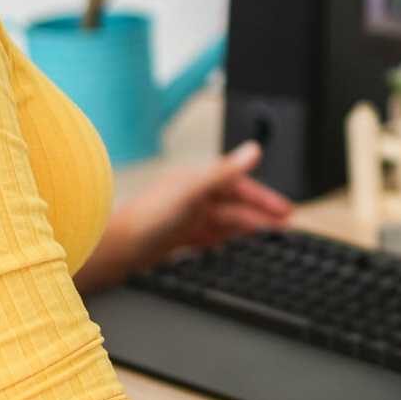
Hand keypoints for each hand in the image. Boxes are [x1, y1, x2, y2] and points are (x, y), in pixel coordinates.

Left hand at [75, 142, 291, 292]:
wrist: (115, 249)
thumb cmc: (148, 218)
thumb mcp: (193, 191)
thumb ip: (225, 171)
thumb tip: (253, 149)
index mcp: (197, 180)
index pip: (239, 186)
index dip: (264, 198)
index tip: (285, 210)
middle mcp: (192, 197)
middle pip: (235, 206)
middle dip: (261, 216)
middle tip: (285, 228)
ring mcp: (185, 218)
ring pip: (225, 223)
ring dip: (248, 230)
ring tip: (269, 240)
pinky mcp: (177, 238)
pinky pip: (210, 238)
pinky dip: (227, 241)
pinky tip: (238, 248)